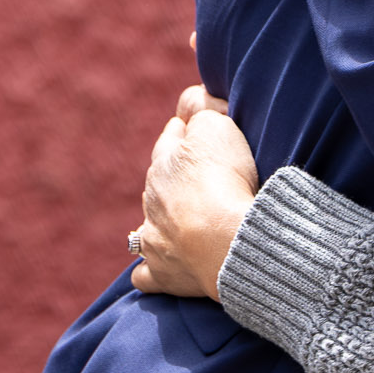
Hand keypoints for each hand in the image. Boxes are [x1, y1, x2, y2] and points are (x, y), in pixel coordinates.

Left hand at [129, 85, 258, 301]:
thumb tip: (193, 97)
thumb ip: (201, 110)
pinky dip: (150, 269)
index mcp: (164, 163)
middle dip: (175, 177)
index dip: (188, 131)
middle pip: (159, 181)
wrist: (227, 242)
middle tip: (203, 179)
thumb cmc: (225, 181)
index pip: (172, 137)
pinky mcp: (161, 274)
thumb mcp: (216, 127)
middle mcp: (152, 200)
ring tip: (186, 223)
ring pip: (148, 224)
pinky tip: (160, 267)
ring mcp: (153, 239)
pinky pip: (145, 273)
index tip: (203, 132)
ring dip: (163, 219)